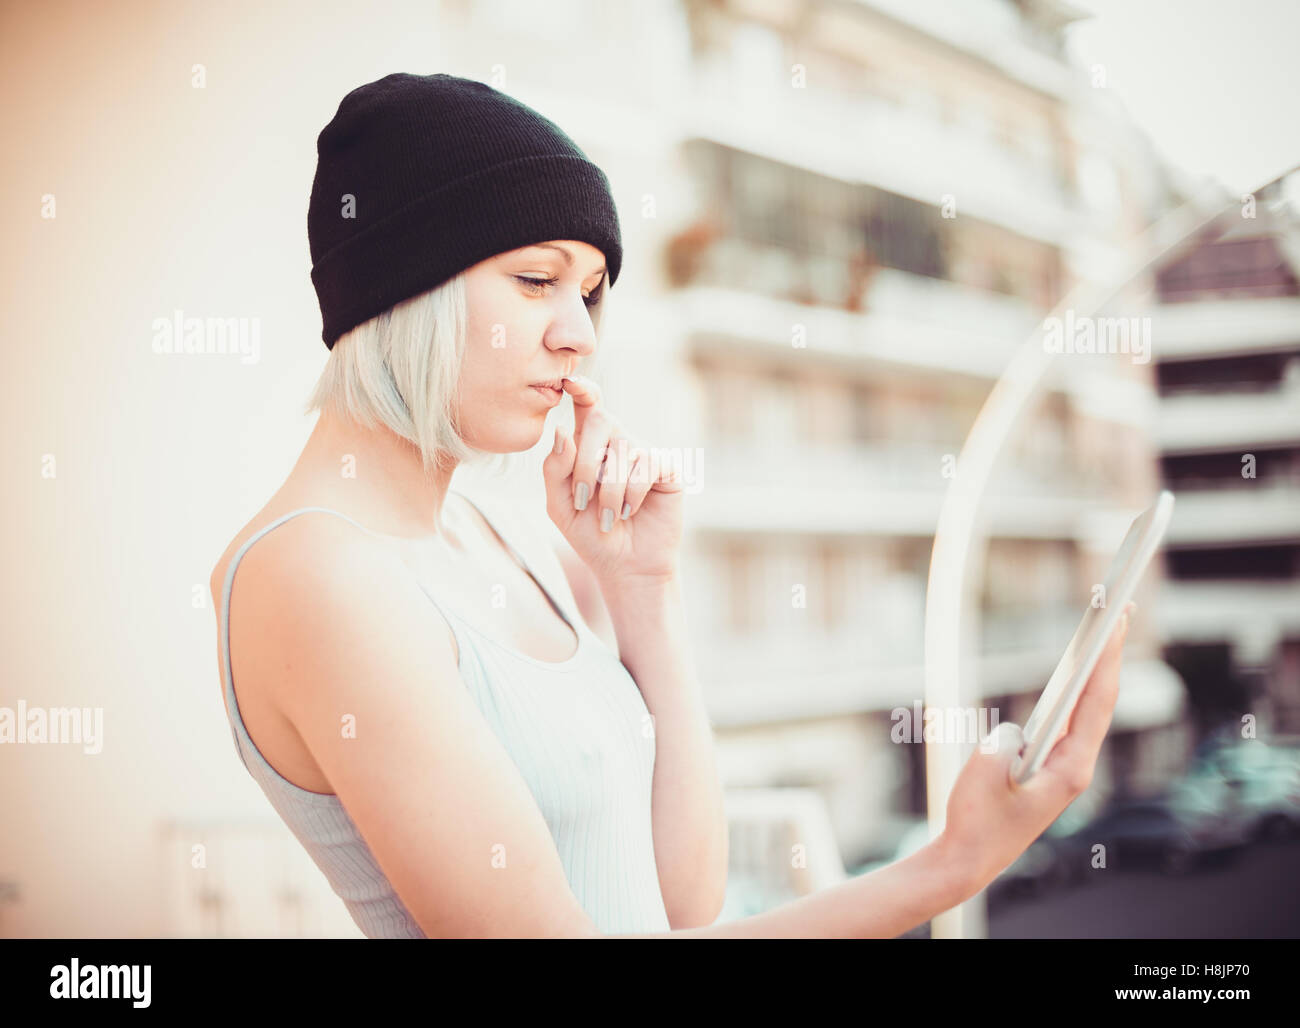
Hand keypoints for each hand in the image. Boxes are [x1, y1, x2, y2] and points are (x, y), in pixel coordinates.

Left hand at [541, 374, 683, 586]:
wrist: (625, 566)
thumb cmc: (590, 535)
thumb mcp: (559, 505)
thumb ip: (554, 469)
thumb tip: (562, 430)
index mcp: (589, 445)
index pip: (588, 405)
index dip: (582, 388)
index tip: (571, 382)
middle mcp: (618, 442)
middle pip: (601, 420)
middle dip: (585, 463)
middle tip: (584, 499)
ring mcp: (643, 453)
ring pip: (621, 450)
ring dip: (608, 490)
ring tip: (608, 516)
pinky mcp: (667, 468)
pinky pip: (645, 465)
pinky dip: (631, 493)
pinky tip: (629, 511)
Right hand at [935, 602, 1134, 893]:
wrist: (969, 859)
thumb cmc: (977, 821)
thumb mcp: (985, 771)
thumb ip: (1005, 739)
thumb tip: (1018, 732)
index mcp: (1070, 769)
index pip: (1096, 702)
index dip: (1107, 660)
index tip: (1117, 625)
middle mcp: (1074, 768)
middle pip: (1100, 703)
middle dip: (1110, 658)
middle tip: (1121, 616)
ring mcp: (1063, 770)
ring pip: (1086, 713)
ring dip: (1094, 675)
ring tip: (1103, 638)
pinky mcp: (1047, 771)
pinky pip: (1066, 724)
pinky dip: (1075, 696)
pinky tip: (1075, 679)